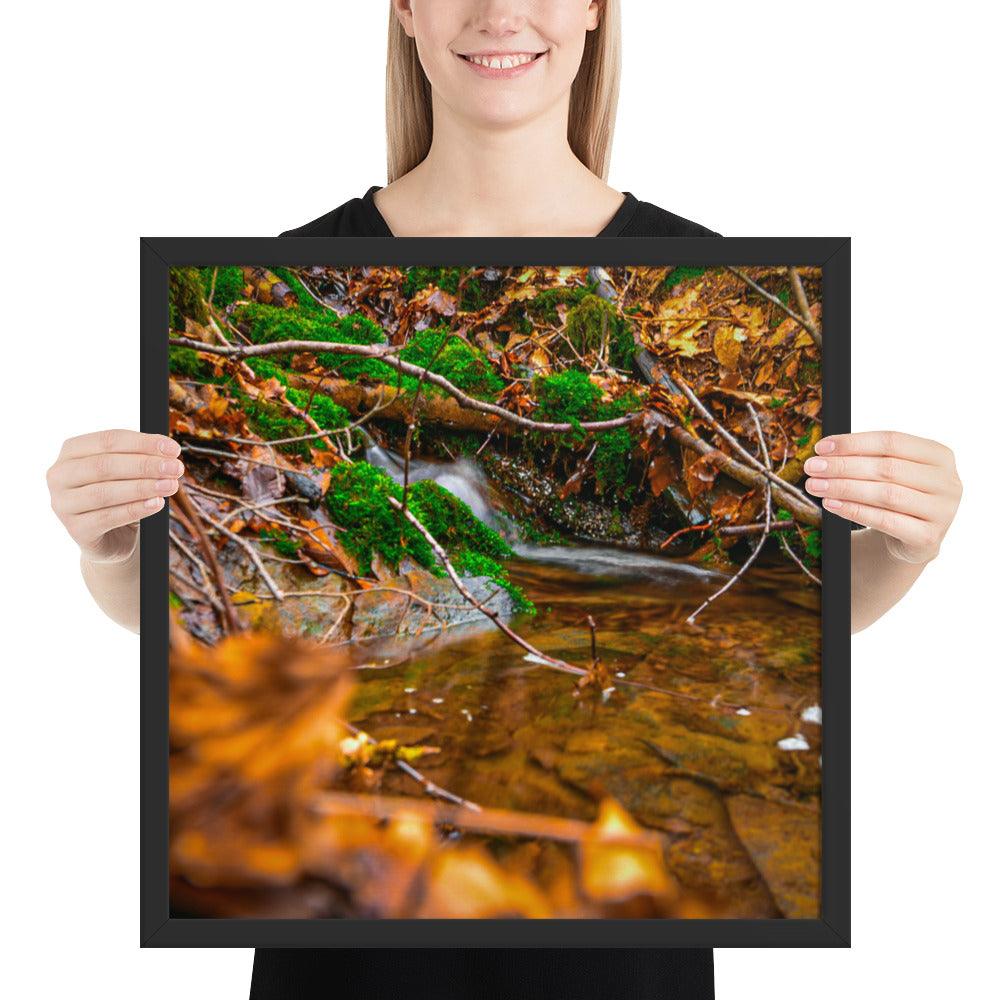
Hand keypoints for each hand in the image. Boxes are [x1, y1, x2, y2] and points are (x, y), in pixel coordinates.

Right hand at [47, 429, 183, 561]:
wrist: (112, 537)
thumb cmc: (120, 496)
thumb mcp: (128, 472)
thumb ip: (142, 457)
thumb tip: (169, 451)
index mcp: (71, 452)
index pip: (108, 440)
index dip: (143, 443)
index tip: (173, 449)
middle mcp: (60, 475)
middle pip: (105, 465)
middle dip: (145, 465)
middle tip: (175, 468)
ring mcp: (63, 503)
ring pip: (105, 492)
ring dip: (142, 487)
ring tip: (170, 485)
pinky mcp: (75, 529)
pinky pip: (107, 518)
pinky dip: (135, 509)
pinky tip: (156, 504)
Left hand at [802, 430, 961, 562]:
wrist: (911, 538)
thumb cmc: (896, 496)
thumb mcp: (889, 472)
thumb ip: (866, 457)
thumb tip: (824, 451)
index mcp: (939, 455)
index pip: (892, 441)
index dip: (853, 443)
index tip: (820, 448)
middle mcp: (948, 482)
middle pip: (888, 468)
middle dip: (843, 466)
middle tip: (812, 468)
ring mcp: (942, 511)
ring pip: (886, 494)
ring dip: (844, 488)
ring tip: (815, 486)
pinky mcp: (928, 538)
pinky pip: (886, 521)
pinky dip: (855, 511)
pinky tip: (831, 505)